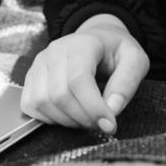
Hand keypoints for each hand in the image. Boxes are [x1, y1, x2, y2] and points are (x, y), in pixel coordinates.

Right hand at [21, 15, 148, 135]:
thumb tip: (111, 109)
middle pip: (60, 95)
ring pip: (43, 102)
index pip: (78, 79)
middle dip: (83, 118)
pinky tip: (68, 115)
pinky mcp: (30, 77)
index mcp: (82, 43)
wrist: (98, 40)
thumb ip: (127, 83)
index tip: (110, 125)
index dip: (93, 108)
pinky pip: (31, 105)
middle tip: (100, 123)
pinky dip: (49, 118)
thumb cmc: (116, 52)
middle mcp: (55, 51)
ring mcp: (39, 64)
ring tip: (86, 118)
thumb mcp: (135, 60)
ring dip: (67, 120)